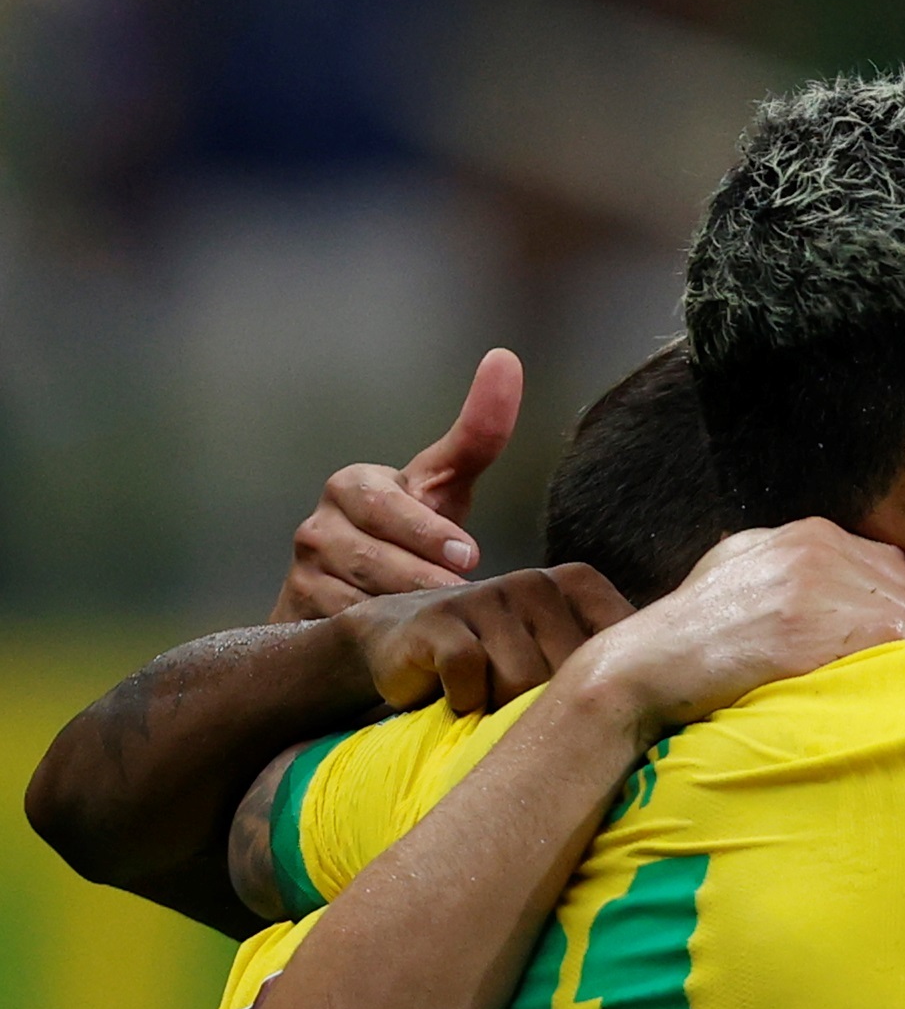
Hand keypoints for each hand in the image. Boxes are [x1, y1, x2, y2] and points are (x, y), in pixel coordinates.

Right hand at [274, 349, 519, 616]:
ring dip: (407, 613)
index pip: (388, 504)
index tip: (467, 556)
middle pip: (375, 558)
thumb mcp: (447, 486)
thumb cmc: (418, 533)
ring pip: (360, 598)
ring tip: (446, 627)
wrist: (363, 597)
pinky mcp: (295, 615)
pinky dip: (380, 642)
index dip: (426, 531)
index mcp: (354, 486)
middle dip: (423, 577)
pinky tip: (409, 650)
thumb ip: (479, 432)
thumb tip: (505, 358)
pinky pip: (342, 631)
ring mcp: (302, 570)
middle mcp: (317, 524)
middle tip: (463, 597)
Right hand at [336, 565, 634, 715]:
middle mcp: (537, 583)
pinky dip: (463, 701)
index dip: (599, 694)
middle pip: (570, 676)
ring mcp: (489, 596)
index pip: (618, 651)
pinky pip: (471, 677)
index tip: (579, 708)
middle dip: (543, 708)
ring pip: (522, 682)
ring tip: (484, 698)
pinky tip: (455, 695)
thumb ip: (608, 667)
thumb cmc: (492, 661)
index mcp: (577, 586)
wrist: (397, 645)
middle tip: (516, 706)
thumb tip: (674, 702)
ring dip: (500, 708)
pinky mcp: (441, 619)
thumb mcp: (556, 657)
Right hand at [566, 520, 904, 739]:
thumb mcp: (744, 564)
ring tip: (860, 680)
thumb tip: (849, 573)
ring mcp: (820, 591)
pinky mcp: (817, 635)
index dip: (886, 607)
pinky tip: (860, 688)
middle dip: (895, 632)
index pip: (890, 567)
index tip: (869, 638)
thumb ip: (796, 560)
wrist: (650, 663)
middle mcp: (820, 552)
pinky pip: (895, 651)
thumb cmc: (698, 627)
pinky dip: (890, 673)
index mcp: (809, 533)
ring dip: (894, 656)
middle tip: (867, 666)